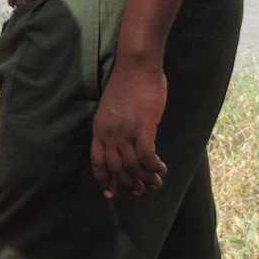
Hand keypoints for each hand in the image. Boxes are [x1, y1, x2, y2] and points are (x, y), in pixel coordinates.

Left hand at [90, 59, 167, 198]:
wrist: (136, 65)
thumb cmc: (128, 83)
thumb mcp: (112, 108)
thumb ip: (114, 127)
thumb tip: (125, 143)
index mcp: (99, 128)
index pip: (97, 162)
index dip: (104, 180)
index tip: (111, 193)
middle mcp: (109, 133)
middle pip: (116, 168)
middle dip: (128, 184)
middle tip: (140, 190)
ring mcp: (125, 130)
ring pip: (133, 166)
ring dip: (145, 179)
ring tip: (156, 184)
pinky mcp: (143, 126)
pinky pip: (147, 156)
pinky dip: (154, 167)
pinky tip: (161, 169)